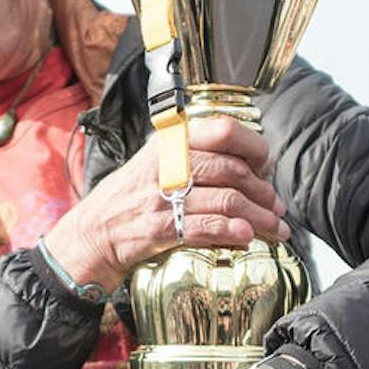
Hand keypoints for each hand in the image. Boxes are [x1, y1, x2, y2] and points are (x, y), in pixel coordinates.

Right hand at [43, 116, 287, 292]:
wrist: (92, 235)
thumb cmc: (129, 201)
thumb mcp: (157, 163)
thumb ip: (196, 157)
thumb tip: (251, 164)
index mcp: (171, 143)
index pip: (224, 131)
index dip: (255, 148)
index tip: (267, 168)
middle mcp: (168, 165)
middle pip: (233, 170)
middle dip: (263, 192)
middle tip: (276, 208)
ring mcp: (162, 196)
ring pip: (227, 201)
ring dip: (258, 218)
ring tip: (274, 230)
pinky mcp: (159, 228)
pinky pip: (206, 226)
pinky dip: (232, 232)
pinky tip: (247, 237)